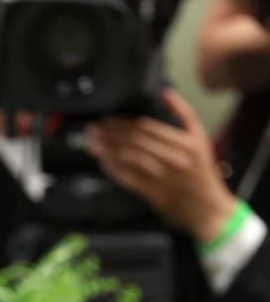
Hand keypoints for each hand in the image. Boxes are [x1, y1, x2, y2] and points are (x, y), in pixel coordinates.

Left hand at [84, 86, 236, 243]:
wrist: (207, 209)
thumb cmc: (203, 172)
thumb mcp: (200, 137)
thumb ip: (184, 114)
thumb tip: (165, 93)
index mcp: (186, 142)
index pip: (148, 127)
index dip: (125, 122)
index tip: (109, 118)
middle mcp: (174, 159)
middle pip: (136, 142)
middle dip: (111, 134)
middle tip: (94, 128)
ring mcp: (163, 178)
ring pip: (131, 160)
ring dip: (109, 151)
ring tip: (93, 143)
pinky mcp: (154, 195)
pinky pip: (130, 180)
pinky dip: (114, 170)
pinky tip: (103, 162)